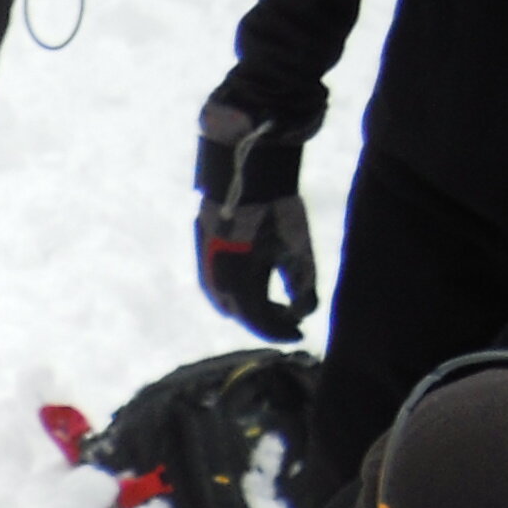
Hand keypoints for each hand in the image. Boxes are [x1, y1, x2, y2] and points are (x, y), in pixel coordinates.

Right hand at [193, 102, 317, 342]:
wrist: (244, 174)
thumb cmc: (275, 210)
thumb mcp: (298, 250)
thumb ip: (304, 286)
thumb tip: (306, 313)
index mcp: (241, 288)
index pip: (262, 323)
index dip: (283, 332)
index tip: (302, 332)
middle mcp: (218, 286)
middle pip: (244, 316)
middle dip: (267, 319)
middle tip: (290, 315)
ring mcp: (205, 270)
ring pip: (227, 303)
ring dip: (250, 306)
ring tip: (272, 300)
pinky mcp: (201, 255)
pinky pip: (217, 286)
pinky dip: (235, 291)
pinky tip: (252, 279)